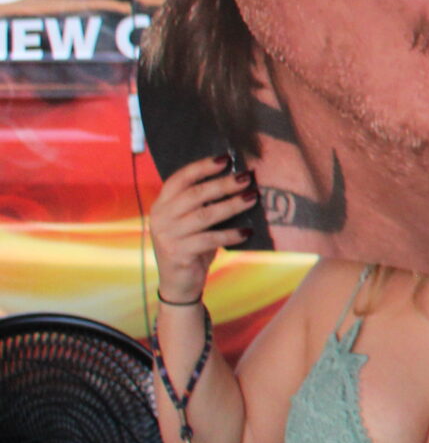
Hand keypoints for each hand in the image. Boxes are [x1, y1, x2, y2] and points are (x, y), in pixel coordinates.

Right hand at [147, 157, 255, 303]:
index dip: (202, 167)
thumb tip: (237, 182)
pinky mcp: (178, 253)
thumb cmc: (191, 245)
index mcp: (162, 204)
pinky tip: (247, 232)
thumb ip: (203, 204)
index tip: (225, 159)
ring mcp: (168, 235)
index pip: (179, 178)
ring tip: (252, 198)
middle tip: (247, 178)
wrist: (178, 283)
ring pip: (204, 215)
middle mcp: (161, 217)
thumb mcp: (191, 222)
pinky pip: (209, 239)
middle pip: (195, 194)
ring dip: (231, 205)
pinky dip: (230, 234)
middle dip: (224, 184)